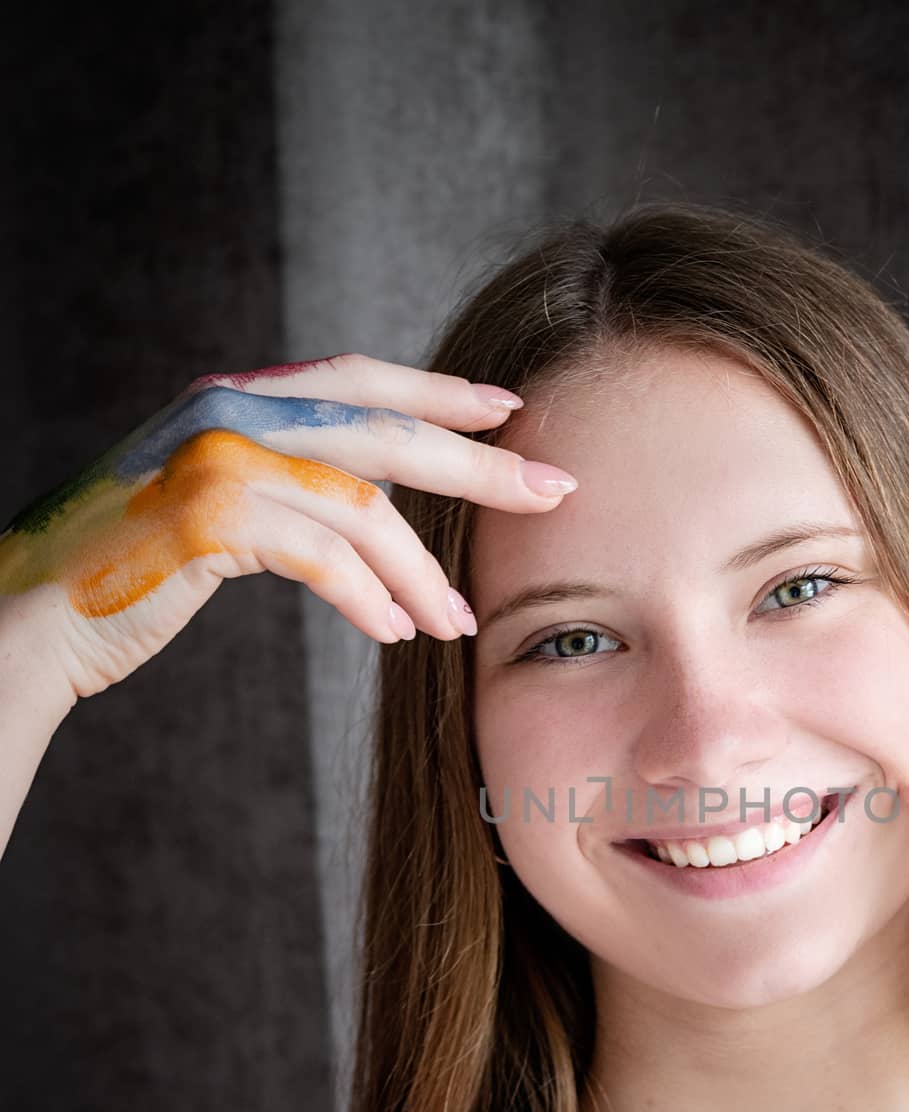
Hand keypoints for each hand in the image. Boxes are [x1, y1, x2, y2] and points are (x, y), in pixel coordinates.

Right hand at [0, 352, 577, 701]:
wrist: (30, 612)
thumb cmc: (132, 567)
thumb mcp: (216, 500)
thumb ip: (287, 478)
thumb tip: (380, 502)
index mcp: (235, 397)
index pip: (360, 380)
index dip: (441, 392)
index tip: (512, 413)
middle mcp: (227, 410)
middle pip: (385, 430)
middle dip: (479, 466)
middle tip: (554, 491)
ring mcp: (214, 457)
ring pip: (365, 506)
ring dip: (423, 572)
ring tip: (456, 624)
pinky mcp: (206, 518)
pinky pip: (324, 557)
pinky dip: (371, 599)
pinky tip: (396, 633)